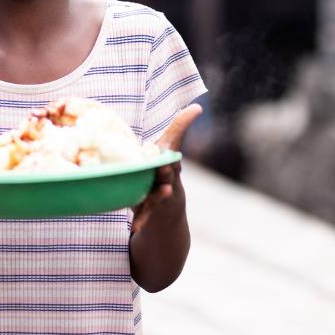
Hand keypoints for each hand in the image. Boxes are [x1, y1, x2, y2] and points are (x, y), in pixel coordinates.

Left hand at [132, 104, 202, 231]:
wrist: (166, 210)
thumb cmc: (165, 171)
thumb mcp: (169, 149)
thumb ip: (179, 128)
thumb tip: (197, 106)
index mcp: (170, 163)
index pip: (173, 152)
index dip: (176, 145)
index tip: (179, 143)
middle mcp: (168, 180)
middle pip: (168, 175)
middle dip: (167, 171)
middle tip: (166, 166)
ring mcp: (159, 196)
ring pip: (159, 196)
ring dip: (159, 196)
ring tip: (162, 192)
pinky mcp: (148, 210)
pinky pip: (144, 216)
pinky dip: (141, 221)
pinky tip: (136, 228)